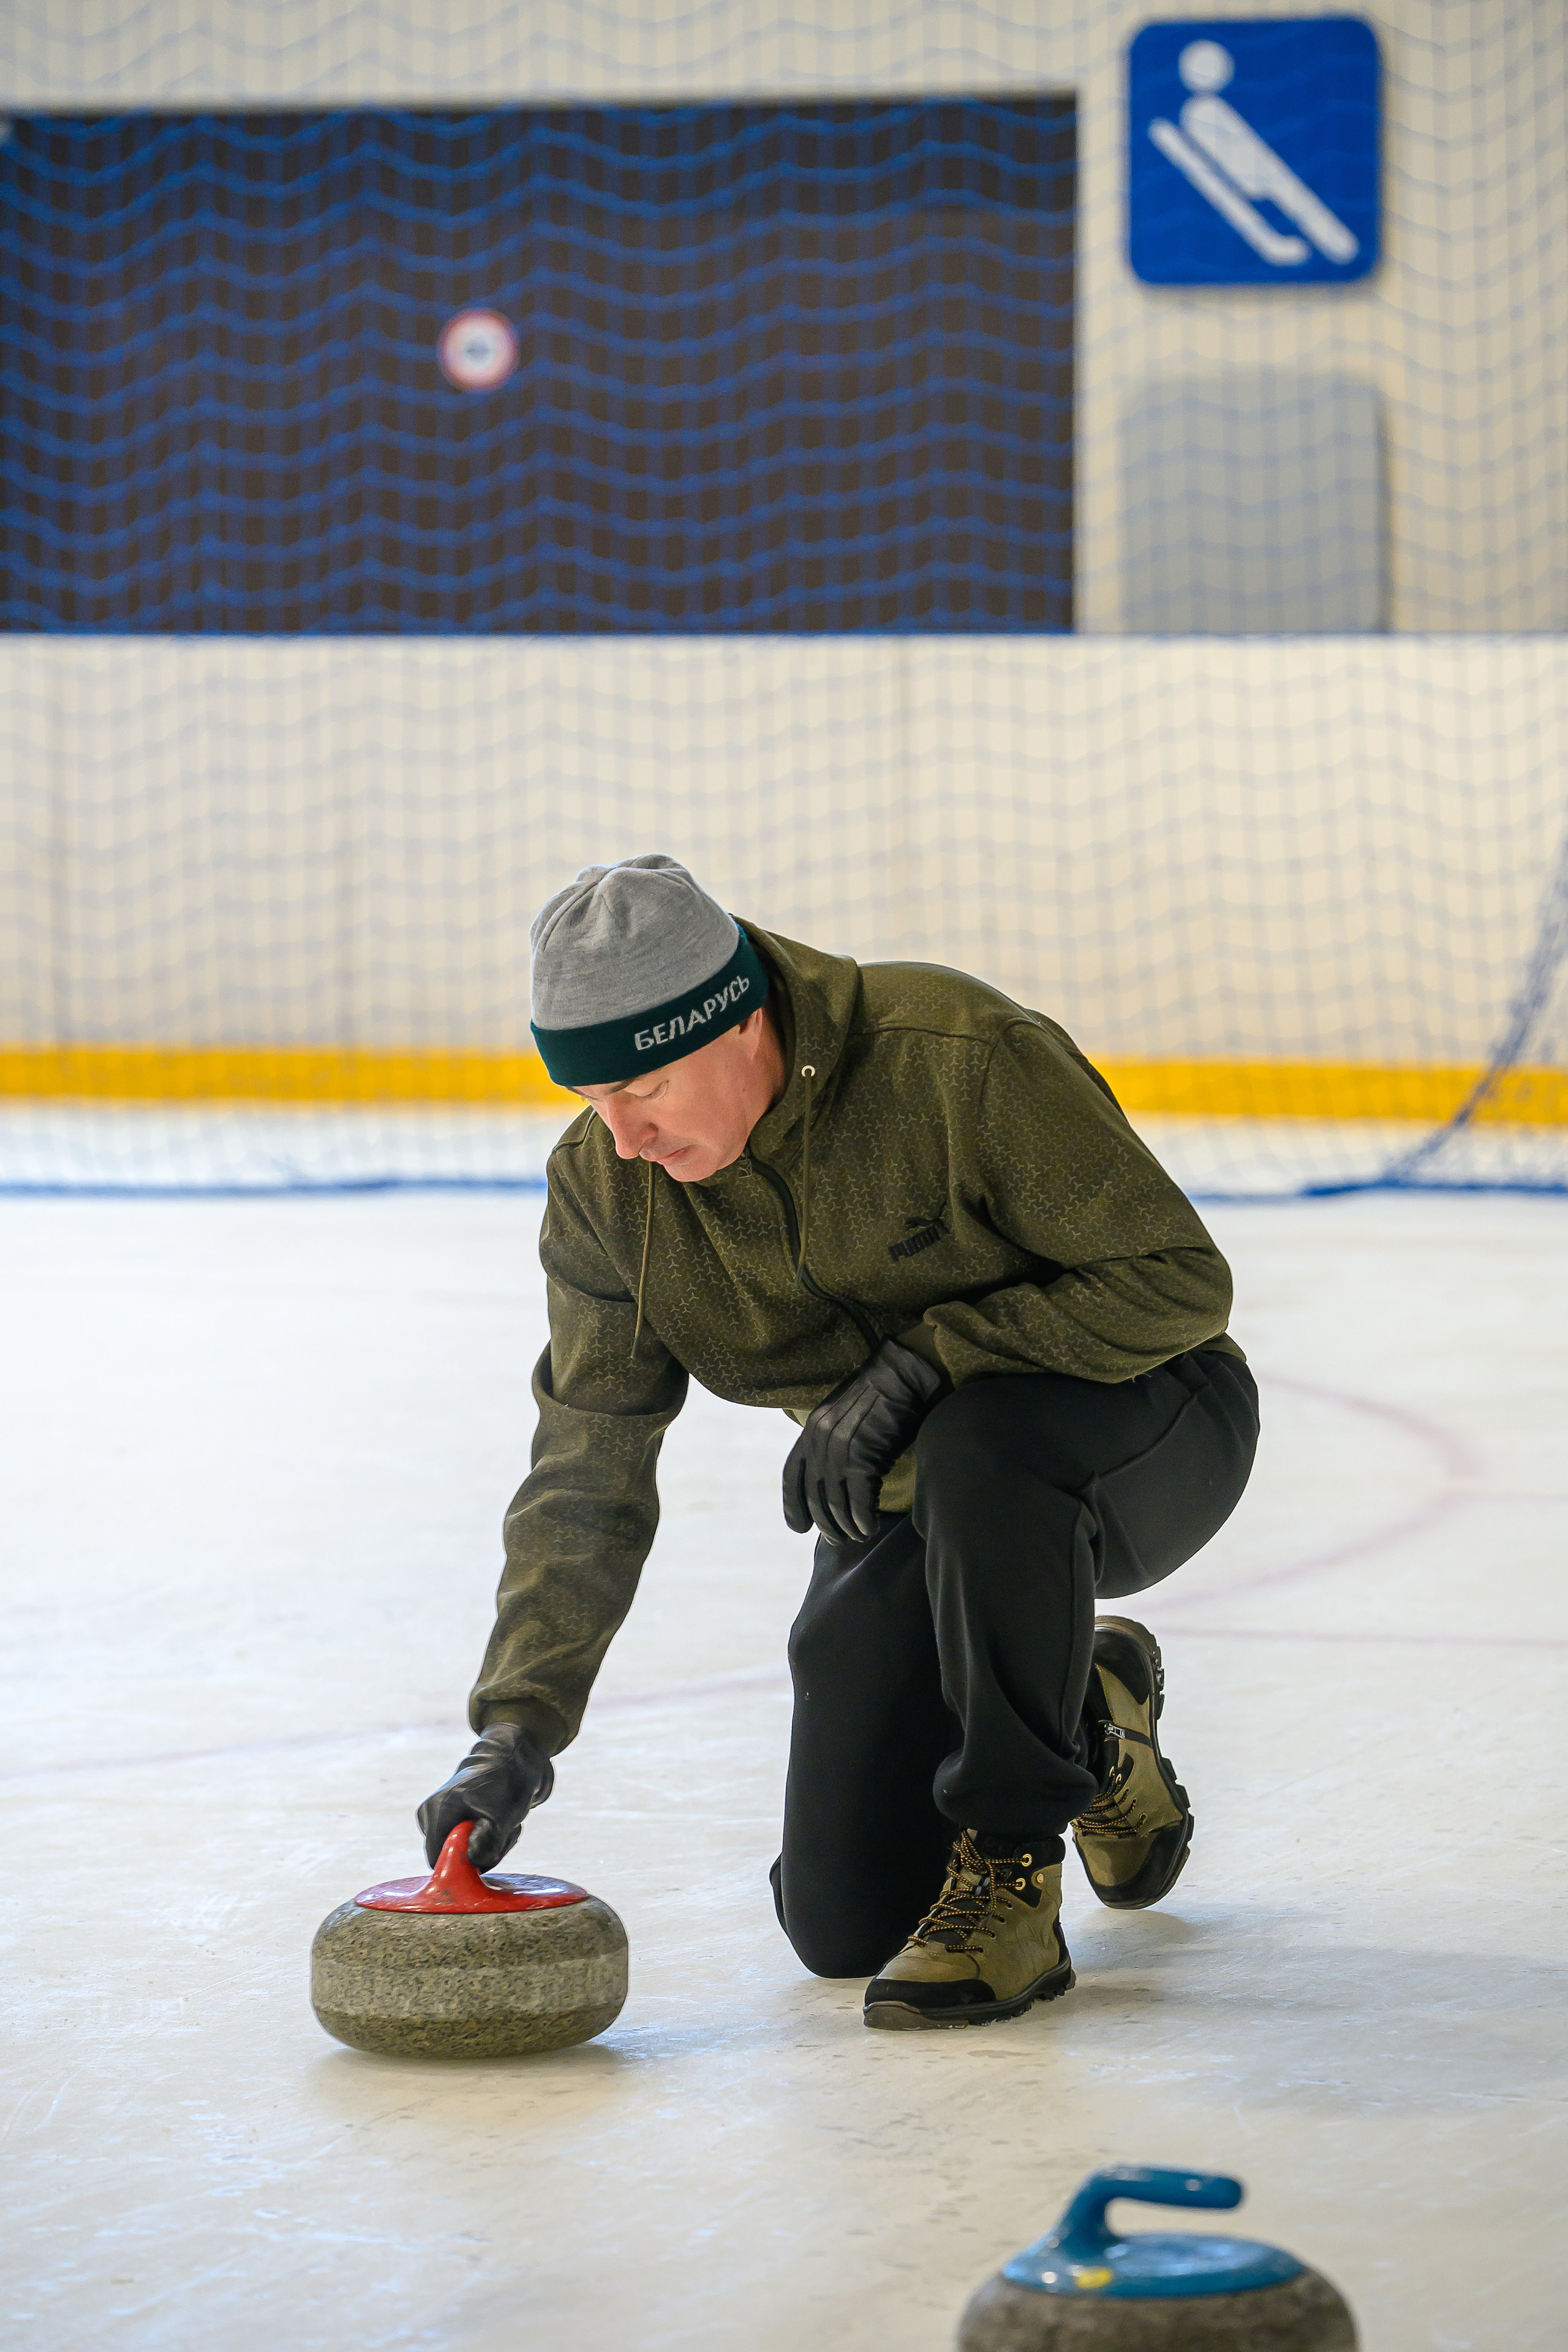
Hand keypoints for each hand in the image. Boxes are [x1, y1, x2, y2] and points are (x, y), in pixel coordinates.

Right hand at [417, 1721, 554, 1870]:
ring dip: (487, 1845)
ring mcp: (437, 1814)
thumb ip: (486, 1842)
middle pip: (450, 1855)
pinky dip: (485, 1837)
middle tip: (503, 1834)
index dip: (463, 1862)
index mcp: (437, 1811)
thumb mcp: (502, 1816)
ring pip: (460, 1850)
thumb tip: (473, 1862)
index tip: (489, 1847)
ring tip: (503, 1824)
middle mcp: (429, 1813)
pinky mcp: (447, 1815)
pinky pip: (463, 1840)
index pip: (437, 1859)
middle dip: (480, 1853)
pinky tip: (498, 1821)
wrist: (512, 1758)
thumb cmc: (507, 1784)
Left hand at [783, 1337, 948, 1543]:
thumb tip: (835, 1479)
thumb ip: (833, 1443)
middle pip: (815, 1496)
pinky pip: (860, 1502)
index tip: (799, 1528)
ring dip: (847, 1528)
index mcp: (811, 1430)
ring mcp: (840, 1450)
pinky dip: (864, 1521)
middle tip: (838, 1540)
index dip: (793, 1505)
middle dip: (825, 1524)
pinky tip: (870, 1528)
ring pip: (837, 1504)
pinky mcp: (864, 1458)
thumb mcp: (845, 1416)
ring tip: (859, 1537)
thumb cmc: (882, 1395)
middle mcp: (819, 1441)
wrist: (904, 1373)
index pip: (792, 1475)